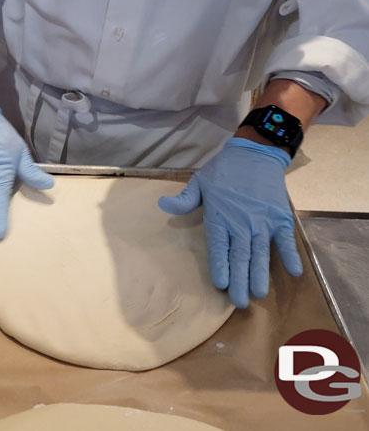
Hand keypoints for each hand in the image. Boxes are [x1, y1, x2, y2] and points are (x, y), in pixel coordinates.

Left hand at [157, 138, 302, 307]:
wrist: (255, 153)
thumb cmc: (223, 171)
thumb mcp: (199, 182)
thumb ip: (184, 199)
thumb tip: (162, 206)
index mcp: (220, 216)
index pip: (219, 246)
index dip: (220, 266)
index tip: (221, 285)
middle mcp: (242, 222)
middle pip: (240, 256)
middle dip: (240, 280)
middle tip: (240, 302)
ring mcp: (263, 221)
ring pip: (261, 252)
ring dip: (260, 273)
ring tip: (259, 293)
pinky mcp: (280, 217)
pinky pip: (286, 240)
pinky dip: (290, 255)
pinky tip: (293, 273)